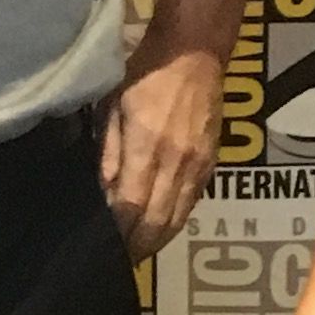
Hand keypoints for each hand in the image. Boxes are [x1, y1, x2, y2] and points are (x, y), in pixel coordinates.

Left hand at [101, 44, 224, 257]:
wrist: (195, 52)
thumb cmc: (144, 72)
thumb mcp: (112, 106)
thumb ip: (108, 153)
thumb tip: (104, 195)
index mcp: (148, 148)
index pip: (131, 207)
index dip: (119, 234)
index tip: (104, 250)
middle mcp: (176, 163)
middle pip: (157, 221)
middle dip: (138, 246)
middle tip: (119, 262)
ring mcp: (197, 165)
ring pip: (178, 217)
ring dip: (158, 240)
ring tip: (138, 253)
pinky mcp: (211, 162)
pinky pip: (192, 202)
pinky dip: (175, 221)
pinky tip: (162, 228)